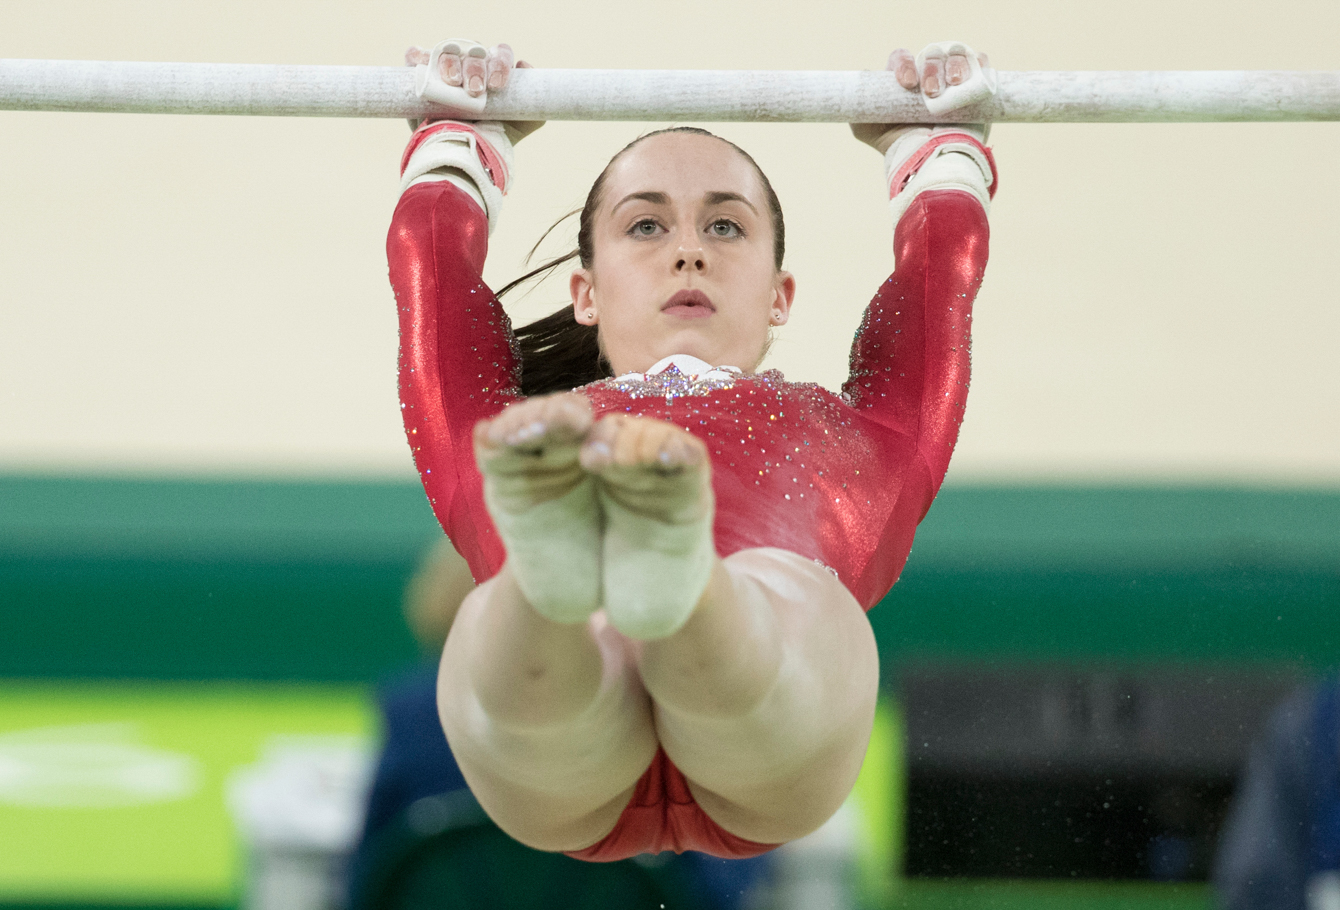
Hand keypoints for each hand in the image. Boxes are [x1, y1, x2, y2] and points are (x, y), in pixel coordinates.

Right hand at [405, 41, 543, 142]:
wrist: (454, 158)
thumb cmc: (486, 140)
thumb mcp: (515, 127)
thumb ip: (531, 107)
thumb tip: (525, 67)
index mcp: (492, 71)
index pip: (500, 54)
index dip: (500, 65)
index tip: (497, 86)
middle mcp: (469, 64)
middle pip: (475, 50)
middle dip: (476, 68)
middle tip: (474, 90)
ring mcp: (443, 67)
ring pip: (449, 49)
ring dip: (451, 62)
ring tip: (452, 83)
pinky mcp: (419, 73)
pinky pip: (416, 54)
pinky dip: (419, 55)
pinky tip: (423, 63)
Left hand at [851, 43, 992, 153]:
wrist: (929, 165)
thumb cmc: (899, 147)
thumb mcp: (868, 129)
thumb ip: (858, 109)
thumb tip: (860, 85)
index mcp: (905, 80)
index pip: (902, 58)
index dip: (904, 64)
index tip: (907, 83)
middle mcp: (929, 76)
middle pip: (931, 54)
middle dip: (931, 69)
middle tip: (931, 92)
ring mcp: (953, 80)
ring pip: (955, 54)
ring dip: (954, 65)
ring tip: (953, 85)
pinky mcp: (976, 87)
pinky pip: (979, 63)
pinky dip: (978, 63)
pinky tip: (971, 78)